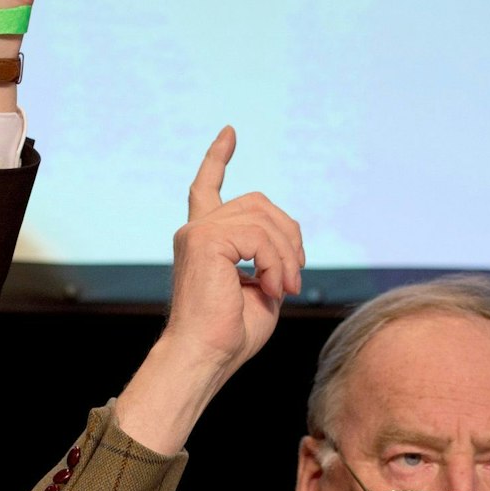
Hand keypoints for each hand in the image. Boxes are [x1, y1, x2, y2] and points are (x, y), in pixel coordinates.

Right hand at [161, 126, 304, 378]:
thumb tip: (287, 246)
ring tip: (284, 288)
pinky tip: (274, 287)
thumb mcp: (262, 289)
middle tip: (293, 280)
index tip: (229, 133)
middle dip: (288, 235)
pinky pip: (258, 236)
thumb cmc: (231, 336)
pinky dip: (276, 262)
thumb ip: (270, 259)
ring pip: (263, 219)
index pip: (207, 188)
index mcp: (205, 241)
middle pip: (258, 204)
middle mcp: (196, 230)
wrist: (204, 357)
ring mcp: (198, 232)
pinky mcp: (205, 239)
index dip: (218, 158)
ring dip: (286, 255)